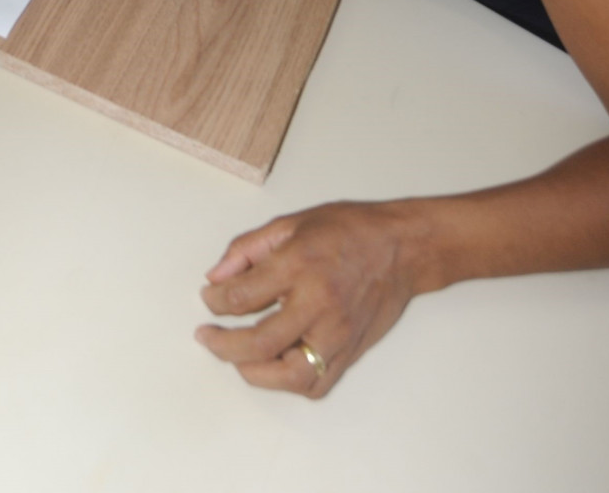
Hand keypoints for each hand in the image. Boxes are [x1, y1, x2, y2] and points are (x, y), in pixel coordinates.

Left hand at [195, 200, 429, 396]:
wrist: (401, 248)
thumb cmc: (349, 230)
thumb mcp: (291, 224)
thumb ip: (248, 249)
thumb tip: (216, 276)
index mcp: (299, 265)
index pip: (243, 296)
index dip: (215, 301)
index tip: (209, 298)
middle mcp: (318, 303)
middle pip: (260, 343)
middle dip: (223, 345)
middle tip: (206, 336)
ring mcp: (337, 333)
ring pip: (290, 375)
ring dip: (254, 372)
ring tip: (236, 359)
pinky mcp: (351, 351)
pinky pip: (316, 383)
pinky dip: (289, 383)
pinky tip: (274, 367)